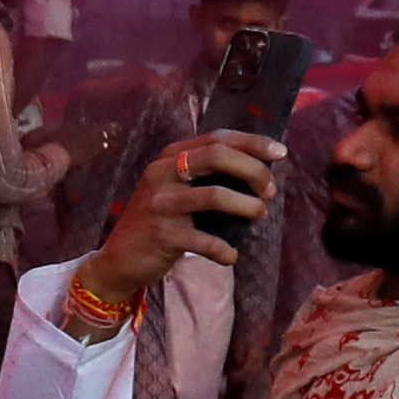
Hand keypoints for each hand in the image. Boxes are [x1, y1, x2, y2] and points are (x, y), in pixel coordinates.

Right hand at [89, 131, 278, 298]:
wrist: (119, 260)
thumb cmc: (159, 221)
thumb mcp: (175, 189)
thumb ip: (206, 175)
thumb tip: (259, 170)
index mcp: (169, 157)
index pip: (216, 138)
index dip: (252, 142)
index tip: (280, 153)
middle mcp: (162, 174)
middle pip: (217, 156)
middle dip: (253, 171)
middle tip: (270, 191)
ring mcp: (161, 204)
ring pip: (216, 196)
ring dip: (247, 206)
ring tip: (260, 215)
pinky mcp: (163, 235)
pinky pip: (206, 241)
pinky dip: (225, 251)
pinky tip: (230, 256)